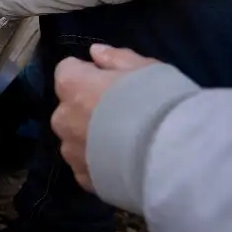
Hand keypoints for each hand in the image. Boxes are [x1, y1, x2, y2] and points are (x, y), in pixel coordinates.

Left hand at [52, 44, 158, 191]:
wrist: (169, 157)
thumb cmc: (156, 102)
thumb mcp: (144, 68)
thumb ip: (114, 58)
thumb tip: (94, 52)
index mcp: (71, 85)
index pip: (67, 70)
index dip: (89, 74)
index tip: (110, 81)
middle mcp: (62, 118)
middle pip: (68, 107)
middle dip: (86, 108)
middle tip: (121, 114)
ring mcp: (70, 151)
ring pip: (75, 139)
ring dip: (90, 138)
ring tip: (124, 144)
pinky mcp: (83, 179)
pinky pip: (86, 166)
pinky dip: (98, 164)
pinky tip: (122, 165)